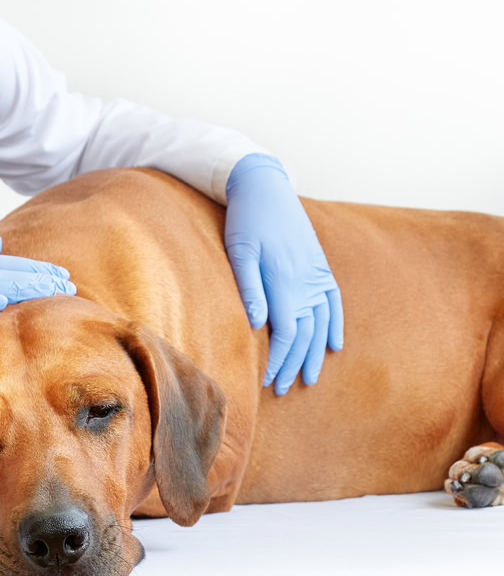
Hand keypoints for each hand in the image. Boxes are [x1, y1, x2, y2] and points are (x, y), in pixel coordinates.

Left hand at [224, 154, 343, 395]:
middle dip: (294, 365)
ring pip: (321, 324)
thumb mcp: (239, 250)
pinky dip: (335, 325)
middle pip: (304, 335)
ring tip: (309, 379)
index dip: (278, 361)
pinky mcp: (320, 266)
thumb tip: (258, 324)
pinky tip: (335, 345)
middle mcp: (307, 282)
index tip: (267, 382)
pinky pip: (334, 302)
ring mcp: (317, 274)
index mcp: (285, 282)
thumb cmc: (245, 219)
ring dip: (315, 353)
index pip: (285, 334)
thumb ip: (250, 287)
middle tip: (282, 390)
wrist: (265, 185)